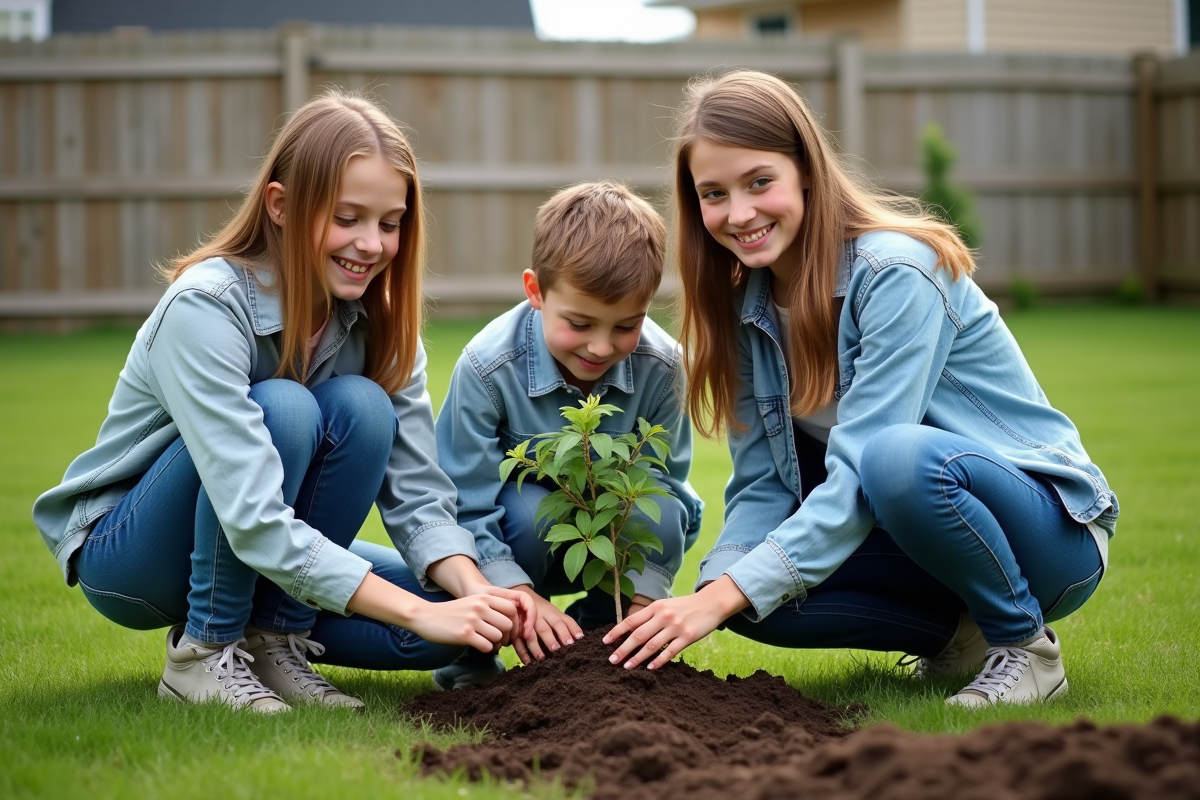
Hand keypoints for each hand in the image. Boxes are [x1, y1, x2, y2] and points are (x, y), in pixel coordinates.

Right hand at [460, 582, 538, 652]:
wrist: (427, 616)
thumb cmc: (453, 612)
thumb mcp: (473, 601)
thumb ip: (490, 606)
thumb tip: (511, 620)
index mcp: (483, 597)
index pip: (511, 609)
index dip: (512, 621)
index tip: (506, 629)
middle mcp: (480, 606)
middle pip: (507, 624)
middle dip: (505, 635)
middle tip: (497, 639)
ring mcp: (472, 620)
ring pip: (498, 636)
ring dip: (494, 643)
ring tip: (486, 641)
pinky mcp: (464, 634)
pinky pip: (487, 646)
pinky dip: (485, 649)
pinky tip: (478, 645)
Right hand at [510, 586, 583, 663]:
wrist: (517, 597)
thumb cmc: (542, 609)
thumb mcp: (554, 612)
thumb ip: (565, 623)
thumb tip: (580, 638)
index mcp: (551, 612)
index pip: (562, 621)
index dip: (571, 629)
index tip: (579, 639)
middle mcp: (539, 617)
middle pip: (545, 628)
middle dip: (551, 639)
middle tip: (557, 650)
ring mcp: (526, 623)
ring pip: (530, 636)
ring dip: (536, 647)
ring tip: (542, 658)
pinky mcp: (515, 630)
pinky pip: (517, 641)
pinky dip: (522, 652)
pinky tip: (528, 662)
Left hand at [602, 576, 749, 670]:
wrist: (711, 603)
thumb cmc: (684, 606)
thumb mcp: (665, 605)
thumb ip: (650, 616)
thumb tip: (630, 630)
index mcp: (655, 607)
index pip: (631, 620)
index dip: (617, 631)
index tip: (605, 642)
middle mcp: (663, 616)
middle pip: (638, 635)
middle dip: (623, 649)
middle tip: (612, 660)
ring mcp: (676, 627)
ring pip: (652, 645)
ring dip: (638, 658)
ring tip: (627, 667)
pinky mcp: (688, 637)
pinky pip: (670, 652)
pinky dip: (659, 661)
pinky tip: (650, 667)